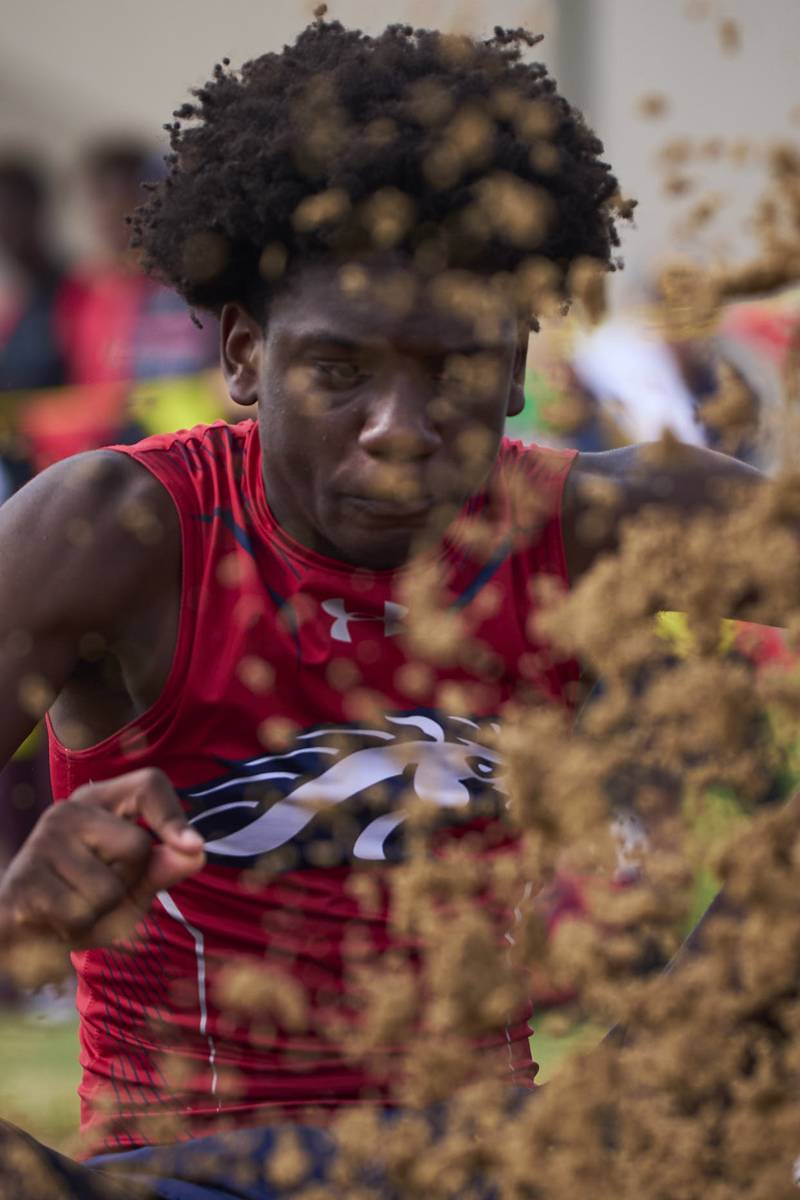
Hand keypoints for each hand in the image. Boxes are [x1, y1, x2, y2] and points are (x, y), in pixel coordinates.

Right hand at [0, 768, 204, 969]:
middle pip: (136, 847)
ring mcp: (42, 841)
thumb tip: (196, 853)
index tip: (194, 848)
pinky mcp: (24, 881)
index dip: (174, 816)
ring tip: (78, 910)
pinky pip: (80, 914)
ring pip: (109, 889)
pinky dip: (78, 932)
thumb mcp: (132, 884)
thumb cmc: (84, 899)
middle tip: (100, 893)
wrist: (19, 931)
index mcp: (99, 802)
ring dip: (103, 916)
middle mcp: (67, 811)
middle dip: (130, 885)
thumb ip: (162, 868)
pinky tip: (58, 923)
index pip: (149, 784)